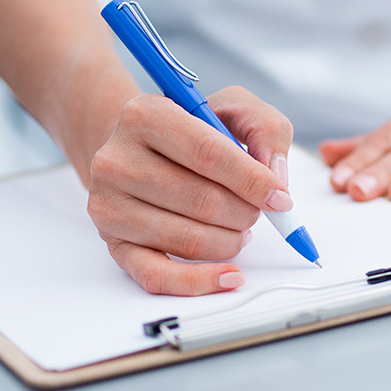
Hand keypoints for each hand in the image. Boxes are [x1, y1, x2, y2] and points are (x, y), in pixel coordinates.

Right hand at [87, 86, 294, 295]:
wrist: (136, 149)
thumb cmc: (188, 131)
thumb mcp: (230, 108)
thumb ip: (264, 129)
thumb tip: (274, 177)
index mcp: (144, 115)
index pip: (208, 153)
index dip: (252, 180)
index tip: (279, 198)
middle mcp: (117, 160)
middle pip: (202, 201)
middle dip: (245, 212)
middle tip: (256, 209)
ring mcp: (110, 205)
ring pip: (189, 239)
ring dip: (231, 241)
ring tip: (238, 227)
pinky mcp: (113, 243)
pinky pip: (157, 276)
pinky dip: (199, 282)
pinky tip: (229, 276)